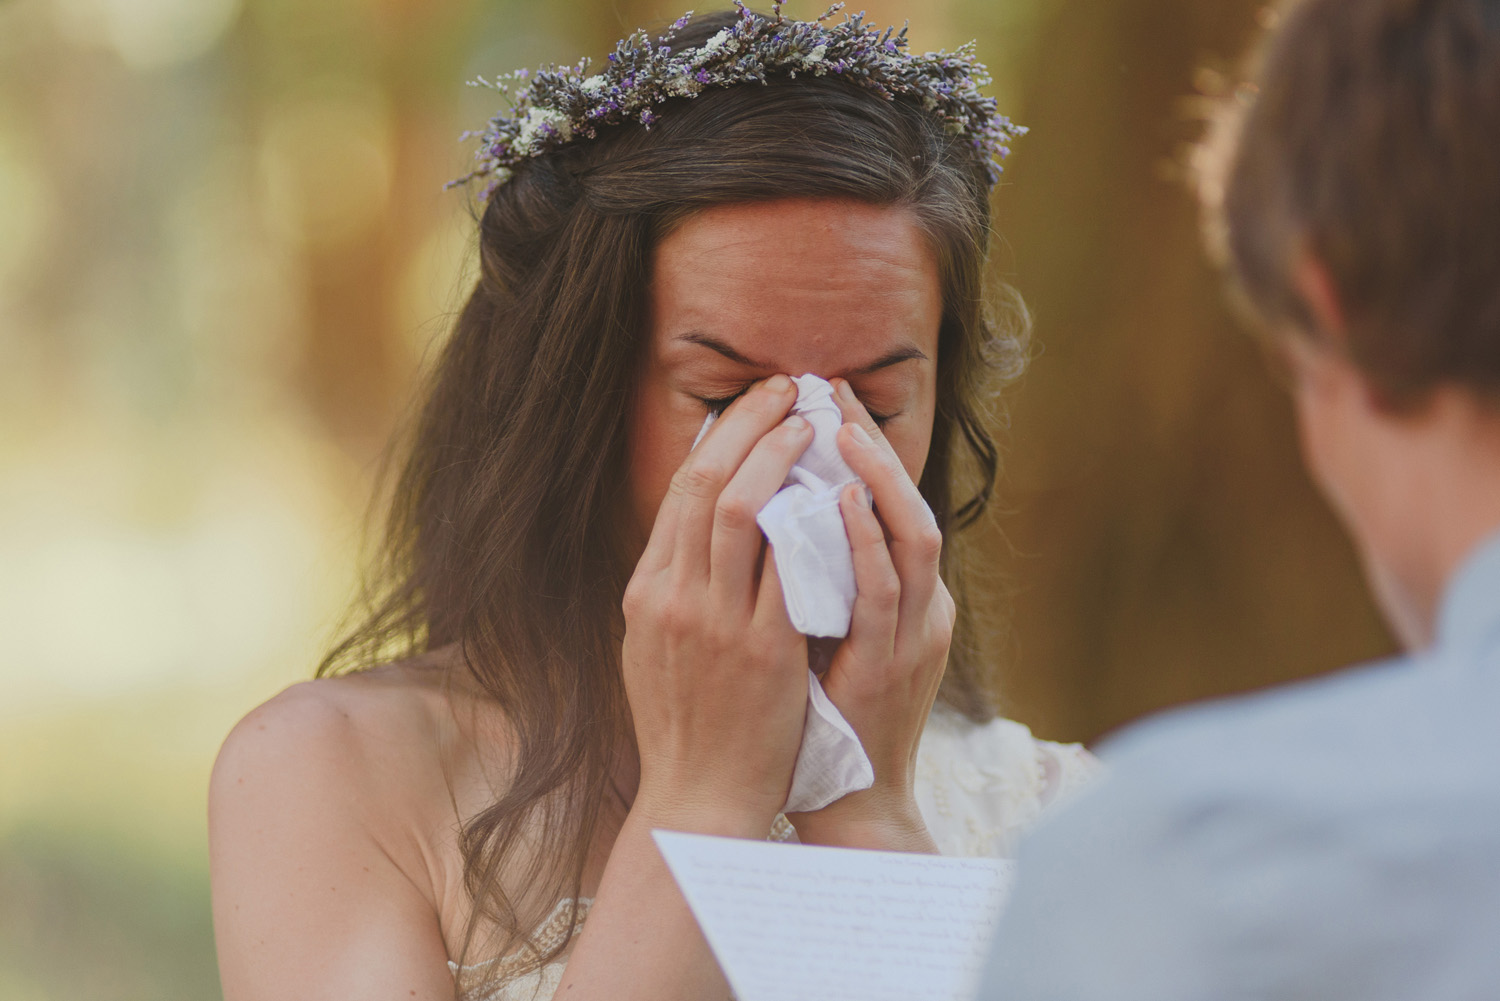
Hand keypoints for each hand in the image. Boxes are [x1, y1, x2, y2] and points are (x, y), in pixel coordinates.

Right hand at [622, 374, 814, 835]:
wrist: (698, 798)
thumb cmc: (682, 725)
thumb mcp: (652, 648)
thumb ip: (671, 589)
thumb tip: (696, 534)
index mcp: (646, 592)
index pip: (679, 493)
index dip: (718, 439)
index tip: (749, 406)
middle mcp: (673, 597)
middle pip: (707, 484)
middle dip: (749, 426)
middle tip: (786, 389)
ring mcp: (716, 622)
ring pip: (742, 511)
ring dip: (779, 457)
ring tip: (812, 424)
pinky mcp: (763, 651)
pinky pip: (788, 568)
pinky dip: (811, 522)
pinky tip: (836, 493)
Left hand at [787, 377, 951, 851]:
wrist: (850, 797)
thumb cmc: (826, 713)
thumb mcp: (824, 631)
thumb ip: (812, 577)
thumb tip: (768, 517)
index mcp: (902, 594)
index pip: (885, 502)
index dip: (860, 448)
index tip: (822, 400)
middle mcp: (920, 604)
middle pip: (908, 502)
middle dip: (873, 444)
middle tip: (834, 392)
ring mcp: (914, 634)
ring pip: (913, 536)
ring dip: (879, 477)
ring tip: (844, 426)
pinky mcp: (894, 663)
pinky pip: (886, 591)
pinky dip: (868, 540)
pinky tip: (846, 500)